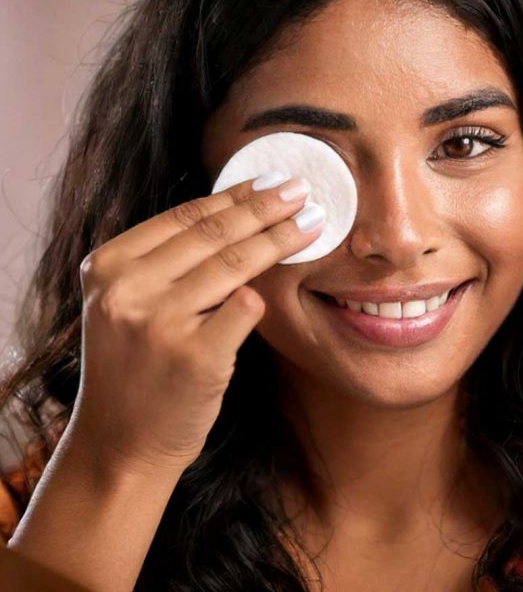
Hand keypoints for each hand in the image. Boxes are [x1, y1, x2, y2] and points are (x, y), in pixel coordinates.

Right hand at [67, 175, 322, 476]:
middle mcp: (128, 288)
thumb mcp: (127, 305)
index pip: (185, 216)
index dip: (235, 194)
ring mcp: (159, 322)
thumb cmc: (134, 370)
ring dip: (281, 238)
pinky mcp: (193, 356)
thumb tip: (235, 212)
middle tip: (302, 189)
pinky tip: (291, 282)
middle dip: (266, 206)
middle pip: (214, 232)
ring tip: (312, 222)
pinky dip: (267, 295)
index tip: (269, 180)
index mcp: (108, 266)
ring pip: (235, 263)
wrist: (120, 445)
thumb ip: (164, 262)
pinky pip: (247, 308)